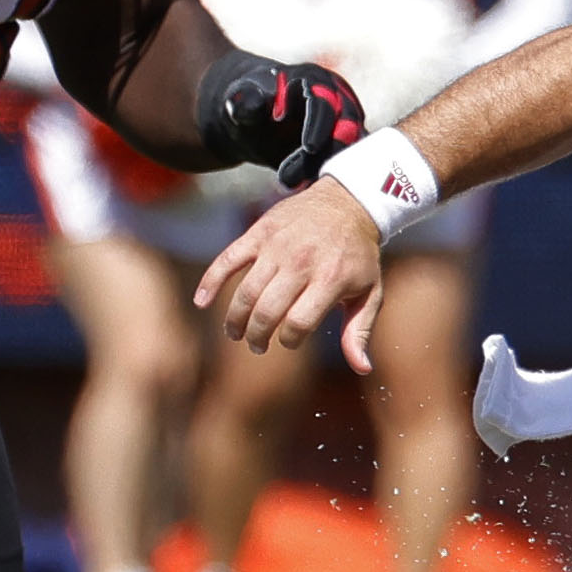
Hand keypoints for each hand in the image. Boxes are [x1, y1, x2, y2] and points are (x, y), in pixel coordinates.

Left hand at [195, 52, 367, 186]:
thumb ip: (246, 101)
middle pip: (345, 128)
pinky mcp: (348, 144)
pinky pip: (347, 163)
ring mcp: (348, 122)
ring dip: (325, 170)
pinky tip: (304, 186)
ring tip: (291, 183)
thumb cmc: (248, 104)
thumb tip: (255, 102)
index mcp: (316, 80)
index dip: (318, 124)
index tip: (308, 147)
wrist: (257, 117)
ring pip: (350, 149)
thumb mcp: (240, 101)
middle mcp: (341, 99)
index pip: (325, 103)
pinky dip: (329, 177)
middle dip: (324, 154)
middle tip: (289, 178)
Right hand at [196, 182, 387, 370]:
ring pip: (246, 292)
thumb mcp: (370, 292)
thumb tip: (362, 368)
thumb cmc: (358, 257)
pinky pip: (227, 260)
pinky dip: (211, 282)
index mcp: (330, 281)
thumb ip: (360, 330)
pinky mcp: (258, 233)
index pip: (298, 323)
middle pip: (267, 311)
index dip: (289, 340)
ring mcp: (277, 247)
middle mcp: (301, 263)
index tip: (288, 342)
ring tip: (235, 332)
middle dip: (257, 336)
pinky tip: (202, 302)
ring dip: (235, 319)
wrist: (347, 203)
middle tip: (256, 345)